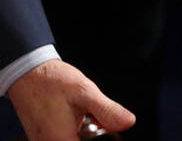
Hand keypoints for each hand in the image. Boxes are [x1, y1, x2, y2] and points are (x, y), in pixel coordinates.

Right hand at [7, 60, 134, 140]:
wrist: (26, 73)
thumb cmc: (51, 81)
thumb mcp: (85, 92)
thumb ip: (107, 110)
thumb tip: (128, 122)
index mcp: (61, 140)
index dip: (100, 140)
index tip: (103, 126)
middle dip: (92, 134)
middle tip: (96, 119)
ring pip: (72, 140)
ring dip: (83, 133)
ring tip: (84, 115)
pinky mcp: (40, 136)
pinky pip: (62, 137)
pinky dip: (73, 130)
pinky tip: (77, 116)